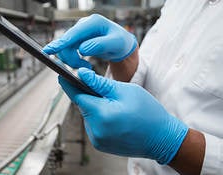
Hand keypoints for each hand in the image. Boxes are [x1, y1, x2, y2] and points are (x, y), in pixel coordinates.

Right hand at [43, 14, 136, 68]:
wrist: (121, 44)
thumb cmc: (120, 42)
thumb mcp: (116, 44)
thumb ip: (100, 45)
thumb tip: (82, 49)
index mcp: (94, 22)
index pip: (73, 34)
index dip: (61, 43)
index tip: (48, 51)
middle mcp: (84, 24)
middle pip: (67, 43)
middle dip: (72, 59)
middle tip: (86, 68)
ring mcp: (79, 32)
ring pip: (65, 49)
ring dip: (73, 61)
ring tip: (88, 67)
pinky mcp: (77, 39)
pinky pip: (68, 51)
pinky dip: (74, 60)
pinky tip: (84, 64)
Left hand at [58, 68, 188, 163]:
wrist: (162, 138)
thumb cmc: (148, 113)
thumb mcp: (126, 91)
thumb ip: (101, 83)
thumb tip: (82, 74)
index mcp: (101, 115)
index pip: (77, 96)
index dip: (69, 84)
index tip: (61, 75)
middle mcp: (95, 130)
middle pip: (83, 106)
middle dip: (90, 96)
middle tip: (106, 91)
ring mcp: (97, 140)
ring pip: (88, 116)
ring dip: (95, 108)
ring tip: (115, 106)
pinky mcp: (100, 145)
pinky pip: (94, 126)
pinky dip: (100, 119)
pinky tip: (115, 117)